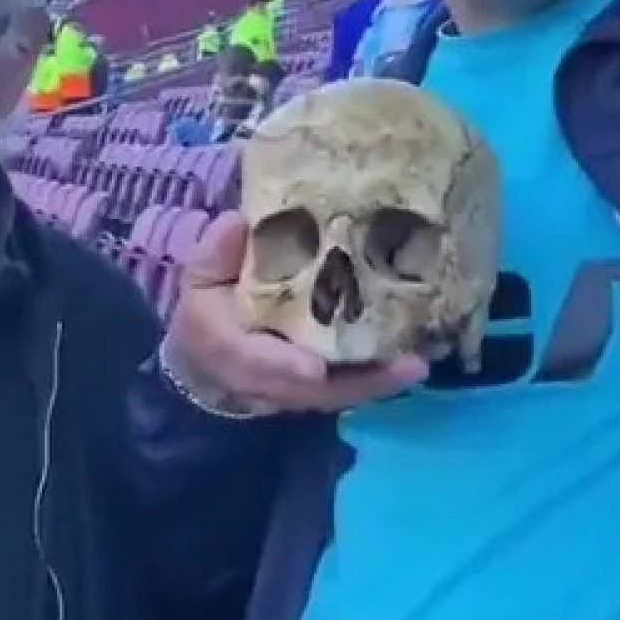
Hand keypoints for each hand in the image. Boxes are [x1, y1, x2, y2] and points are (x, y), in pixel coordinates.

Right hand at [163, 211, 427, 415]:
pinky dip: (380, 380)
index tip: (314, 369)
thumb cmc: (210, 308)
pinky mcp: (318, 388)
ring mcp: (295, 389)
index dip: (284, 367)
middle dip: (358, 382)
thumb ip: (214, 253)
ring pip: (337, 395)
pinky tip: (415, 362)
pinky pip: (349, 389)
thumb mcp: (201, 276)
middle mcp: (266, 381)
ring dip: (378, 383)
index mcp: (227, 349)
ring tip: (418, 363)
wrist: (209, 355)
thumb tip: (235, 224)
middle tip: (406, 365)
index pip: (255, 363)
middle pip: (314, 392)